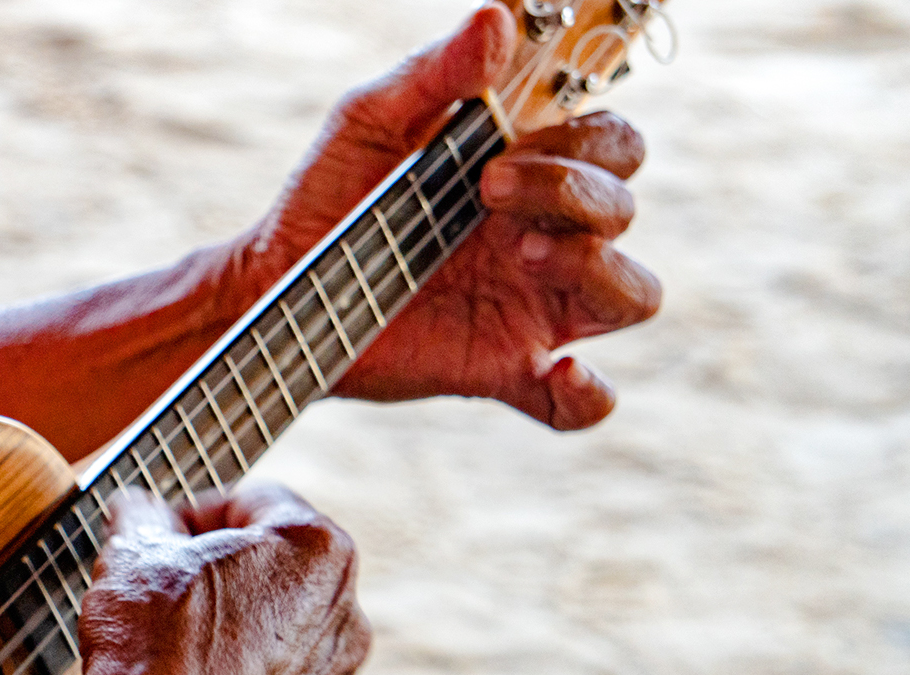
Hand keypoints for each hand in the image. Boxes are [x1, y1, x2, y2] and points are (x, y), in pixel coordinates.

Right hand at [73, 485, 370, 674]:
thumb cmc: (151, 646)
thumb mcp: (133, 551)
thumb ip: (145, 515)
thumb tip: (140, 511)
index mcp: (317, 551)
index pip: (255, 501)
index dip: (197, 511)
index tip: (160, 532)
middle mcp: (346, 617)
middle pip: (280, 570)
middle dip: (226, 573)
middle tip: (164, 586)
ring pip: (281, 639)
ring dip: (237, 634)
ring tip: (174, 649)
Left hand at [226, 2, 660, 430]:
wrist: (275, 284)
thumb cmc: (328, 194)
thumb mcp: (370, 120)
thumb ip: (434, 74)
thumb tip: (498, 20)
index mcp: (529, 173)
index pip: (613, 146)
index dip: (585, 141)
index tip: (504, 145)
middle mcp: (545, 237)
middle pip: (625, 209)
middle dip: (577, 193)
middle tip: (491, 190)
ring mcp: (532, 308)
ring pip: (634, 294)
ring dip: (599, 270)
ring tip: (524, 259)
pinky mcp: (503, 371)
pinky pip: (579, 400)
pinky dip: (586, 393)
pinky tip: (555, 371)